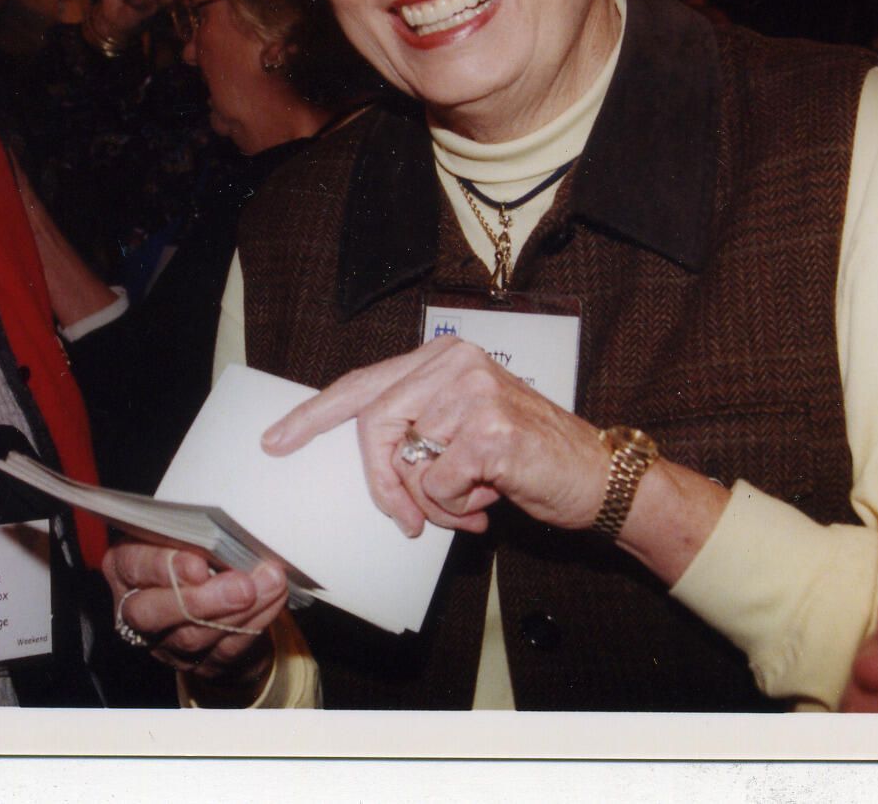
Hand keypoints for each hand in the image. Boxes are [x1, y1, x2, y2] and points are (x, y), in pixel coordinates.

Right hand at [102, 540, 287, 683]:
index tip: (197, 564)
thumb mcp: (184, 530)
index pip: (134, 567)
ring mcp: (165, 642)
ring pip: (194, 636)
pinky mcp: (198, 664)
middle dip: (200, 600)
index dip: (164, 567)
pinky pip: (225, 650)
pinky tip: (272, 599)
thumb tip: (225, 529)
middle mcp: (137, 609)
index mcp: (125, 567)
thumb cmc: (194, 547)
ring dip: (239, 611)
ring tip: (269, 585)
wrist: (217, 589)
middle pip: (153, 613)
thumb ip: (193, 531)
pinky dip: (254, 623)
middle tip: (241, 586)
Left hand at [260, 336, 608, 537]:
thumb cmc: (530, 461)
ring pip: (405, 462)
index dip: (314, 415)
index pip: (363, 383)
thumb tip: (371, 470)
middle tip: (403, 519)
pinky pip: (436, 485)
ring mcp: (475, 393)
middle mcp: (456, 364)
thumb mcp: (464, 433)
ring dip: (430, 501)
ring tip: (469, 503)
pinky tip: (487, 502)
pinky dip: (454, 508)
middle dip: (380, 482)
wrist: (601, 478)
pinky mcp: (490, 431)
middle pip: (373, 424)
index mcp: (444, 358)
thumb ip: (416, 435)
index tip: (276, 440)